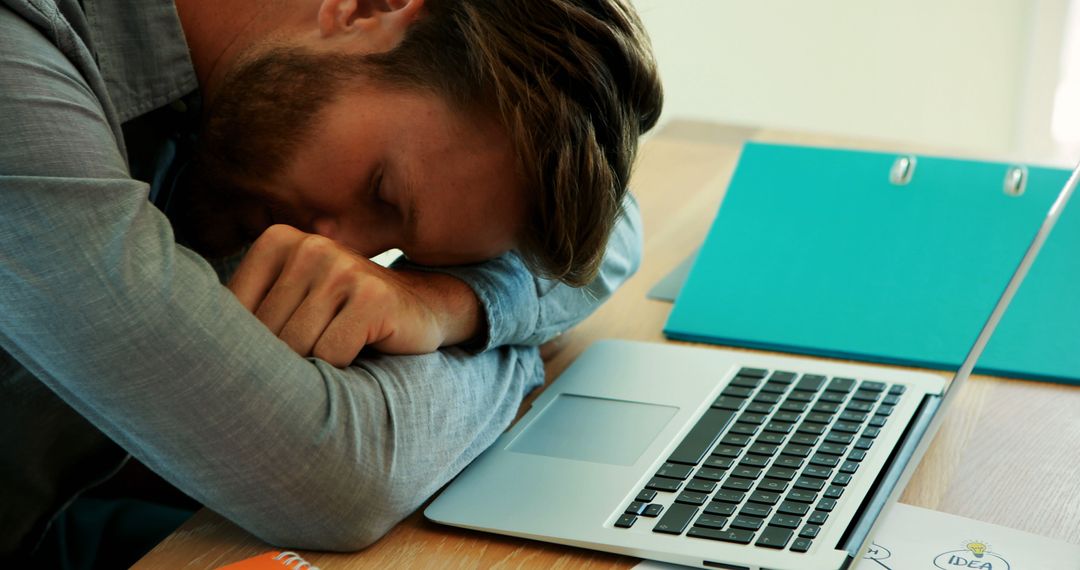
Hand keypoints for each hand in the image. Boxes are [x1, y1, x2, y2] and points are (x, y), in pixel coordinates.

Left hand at [227, 225, 479, 365]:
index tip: (260, 362)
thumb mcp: (294, 304)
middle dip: (280, 363)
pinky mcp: (371, 298)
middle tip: (301, 371)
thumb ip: (251, 315)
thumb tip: (196, 356)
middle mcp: (309, 246)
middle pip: (265, 334)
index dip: (245, 348)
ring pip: (296, 347)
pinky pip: (331, 355)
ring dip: (312, 369)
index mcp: (279, 241)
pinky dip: (340, 371)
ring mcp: (342, 268)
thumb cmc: (347, 316)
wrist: (424, 308)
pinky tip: (359, 356)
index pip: (232, 313)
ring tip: (331, 362)